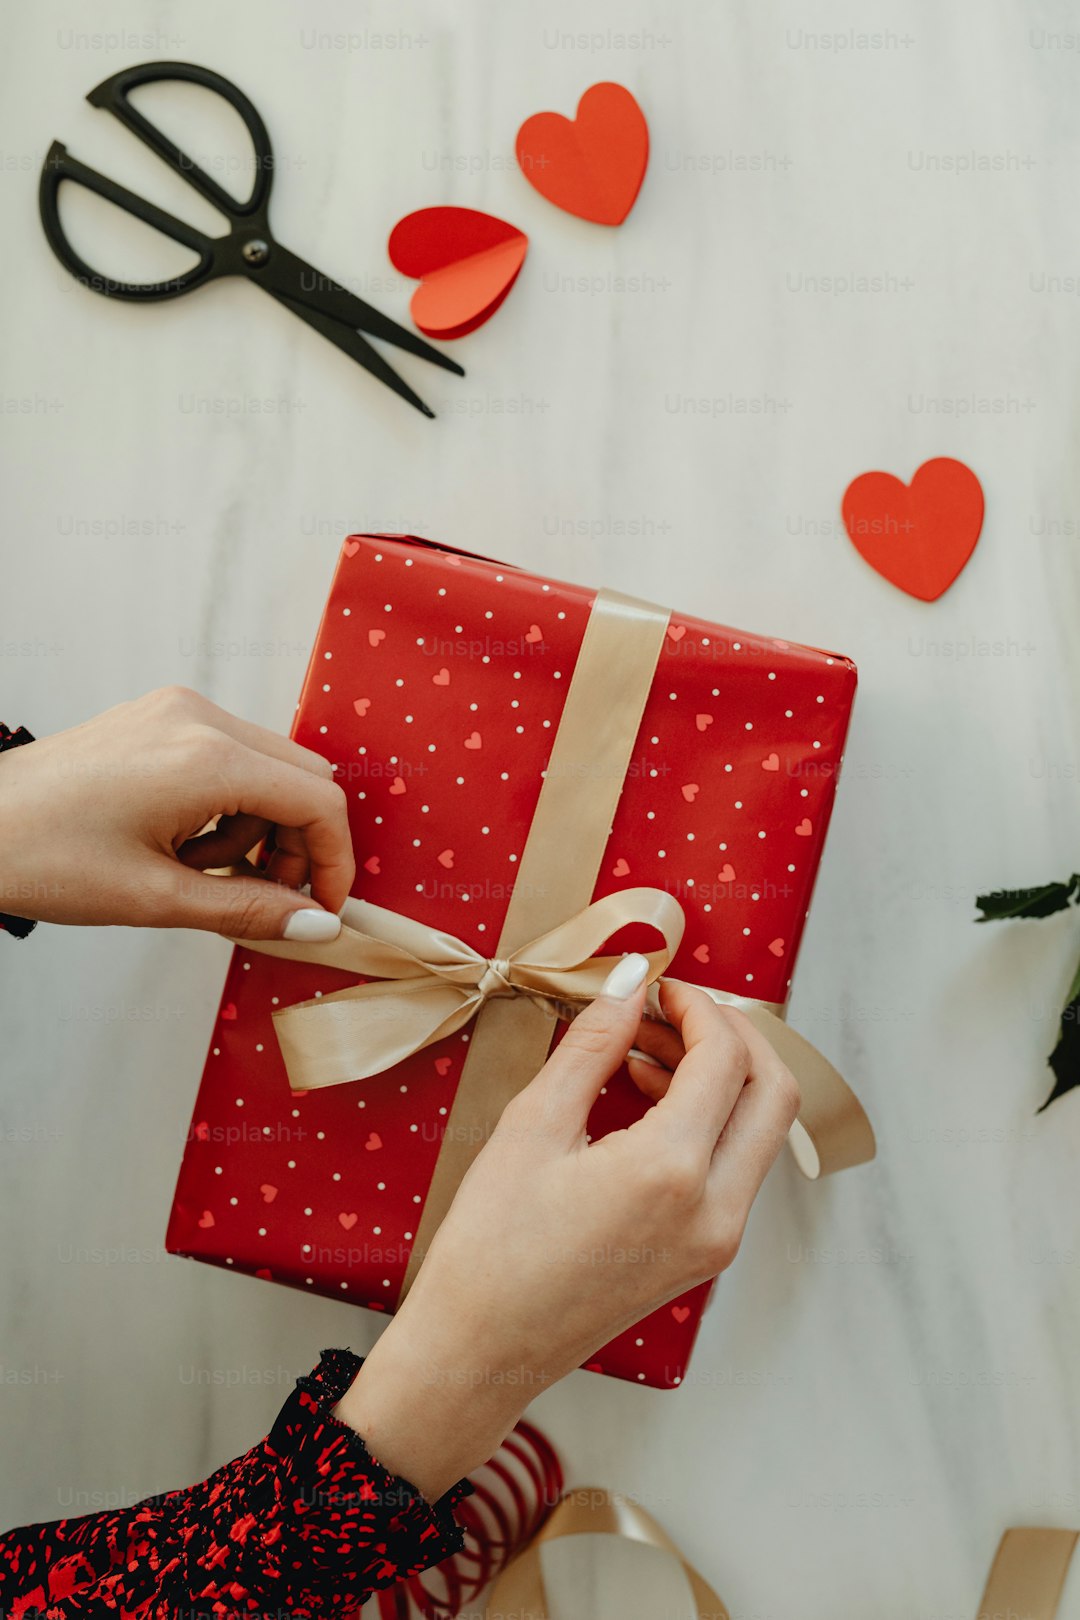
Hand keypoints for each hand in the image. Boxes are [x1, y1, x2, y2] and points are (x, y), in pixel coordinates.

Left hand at [0, 686, 353, 939]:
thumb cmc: (41, 855)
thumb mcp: (154, 899)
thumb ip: (248, 910)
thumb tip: (316, 926)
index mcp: (205, 758)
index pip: (317, 800)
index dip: (334, 860)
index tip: (322, 909)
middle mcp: (199, 719)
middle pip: (301, 777)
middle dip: (297, 844)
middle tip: (264, 897)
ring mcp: (178, 712)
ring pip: (268, 770)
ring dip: (256, 829)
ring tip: (196, 870)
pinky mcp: (160, 718)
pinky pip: (229, 759)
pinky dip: (226, 806)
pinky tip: (181, 842)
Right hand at [336, 956, 799, 1499]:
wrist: (481, 1353)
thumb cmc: (491, 1247)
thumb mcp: (533, 1126)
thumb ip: (592, 1046)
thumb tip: (629, 985)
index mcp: (672, 1171)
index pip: (725, 1059)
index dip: (699, 1006)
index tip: (661, 984)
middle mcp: (716, 1209)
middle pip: (773, 1091)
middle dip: (732, 1035)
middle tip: (672, 1009)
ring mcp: (719, 1239)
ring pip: (759, 1129)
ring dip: (720, 1076)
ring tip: (641, 1049)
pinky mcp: (706, 1255)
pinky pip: (734, 1166)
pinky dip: (708, 1119)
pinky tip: (644, 1098)